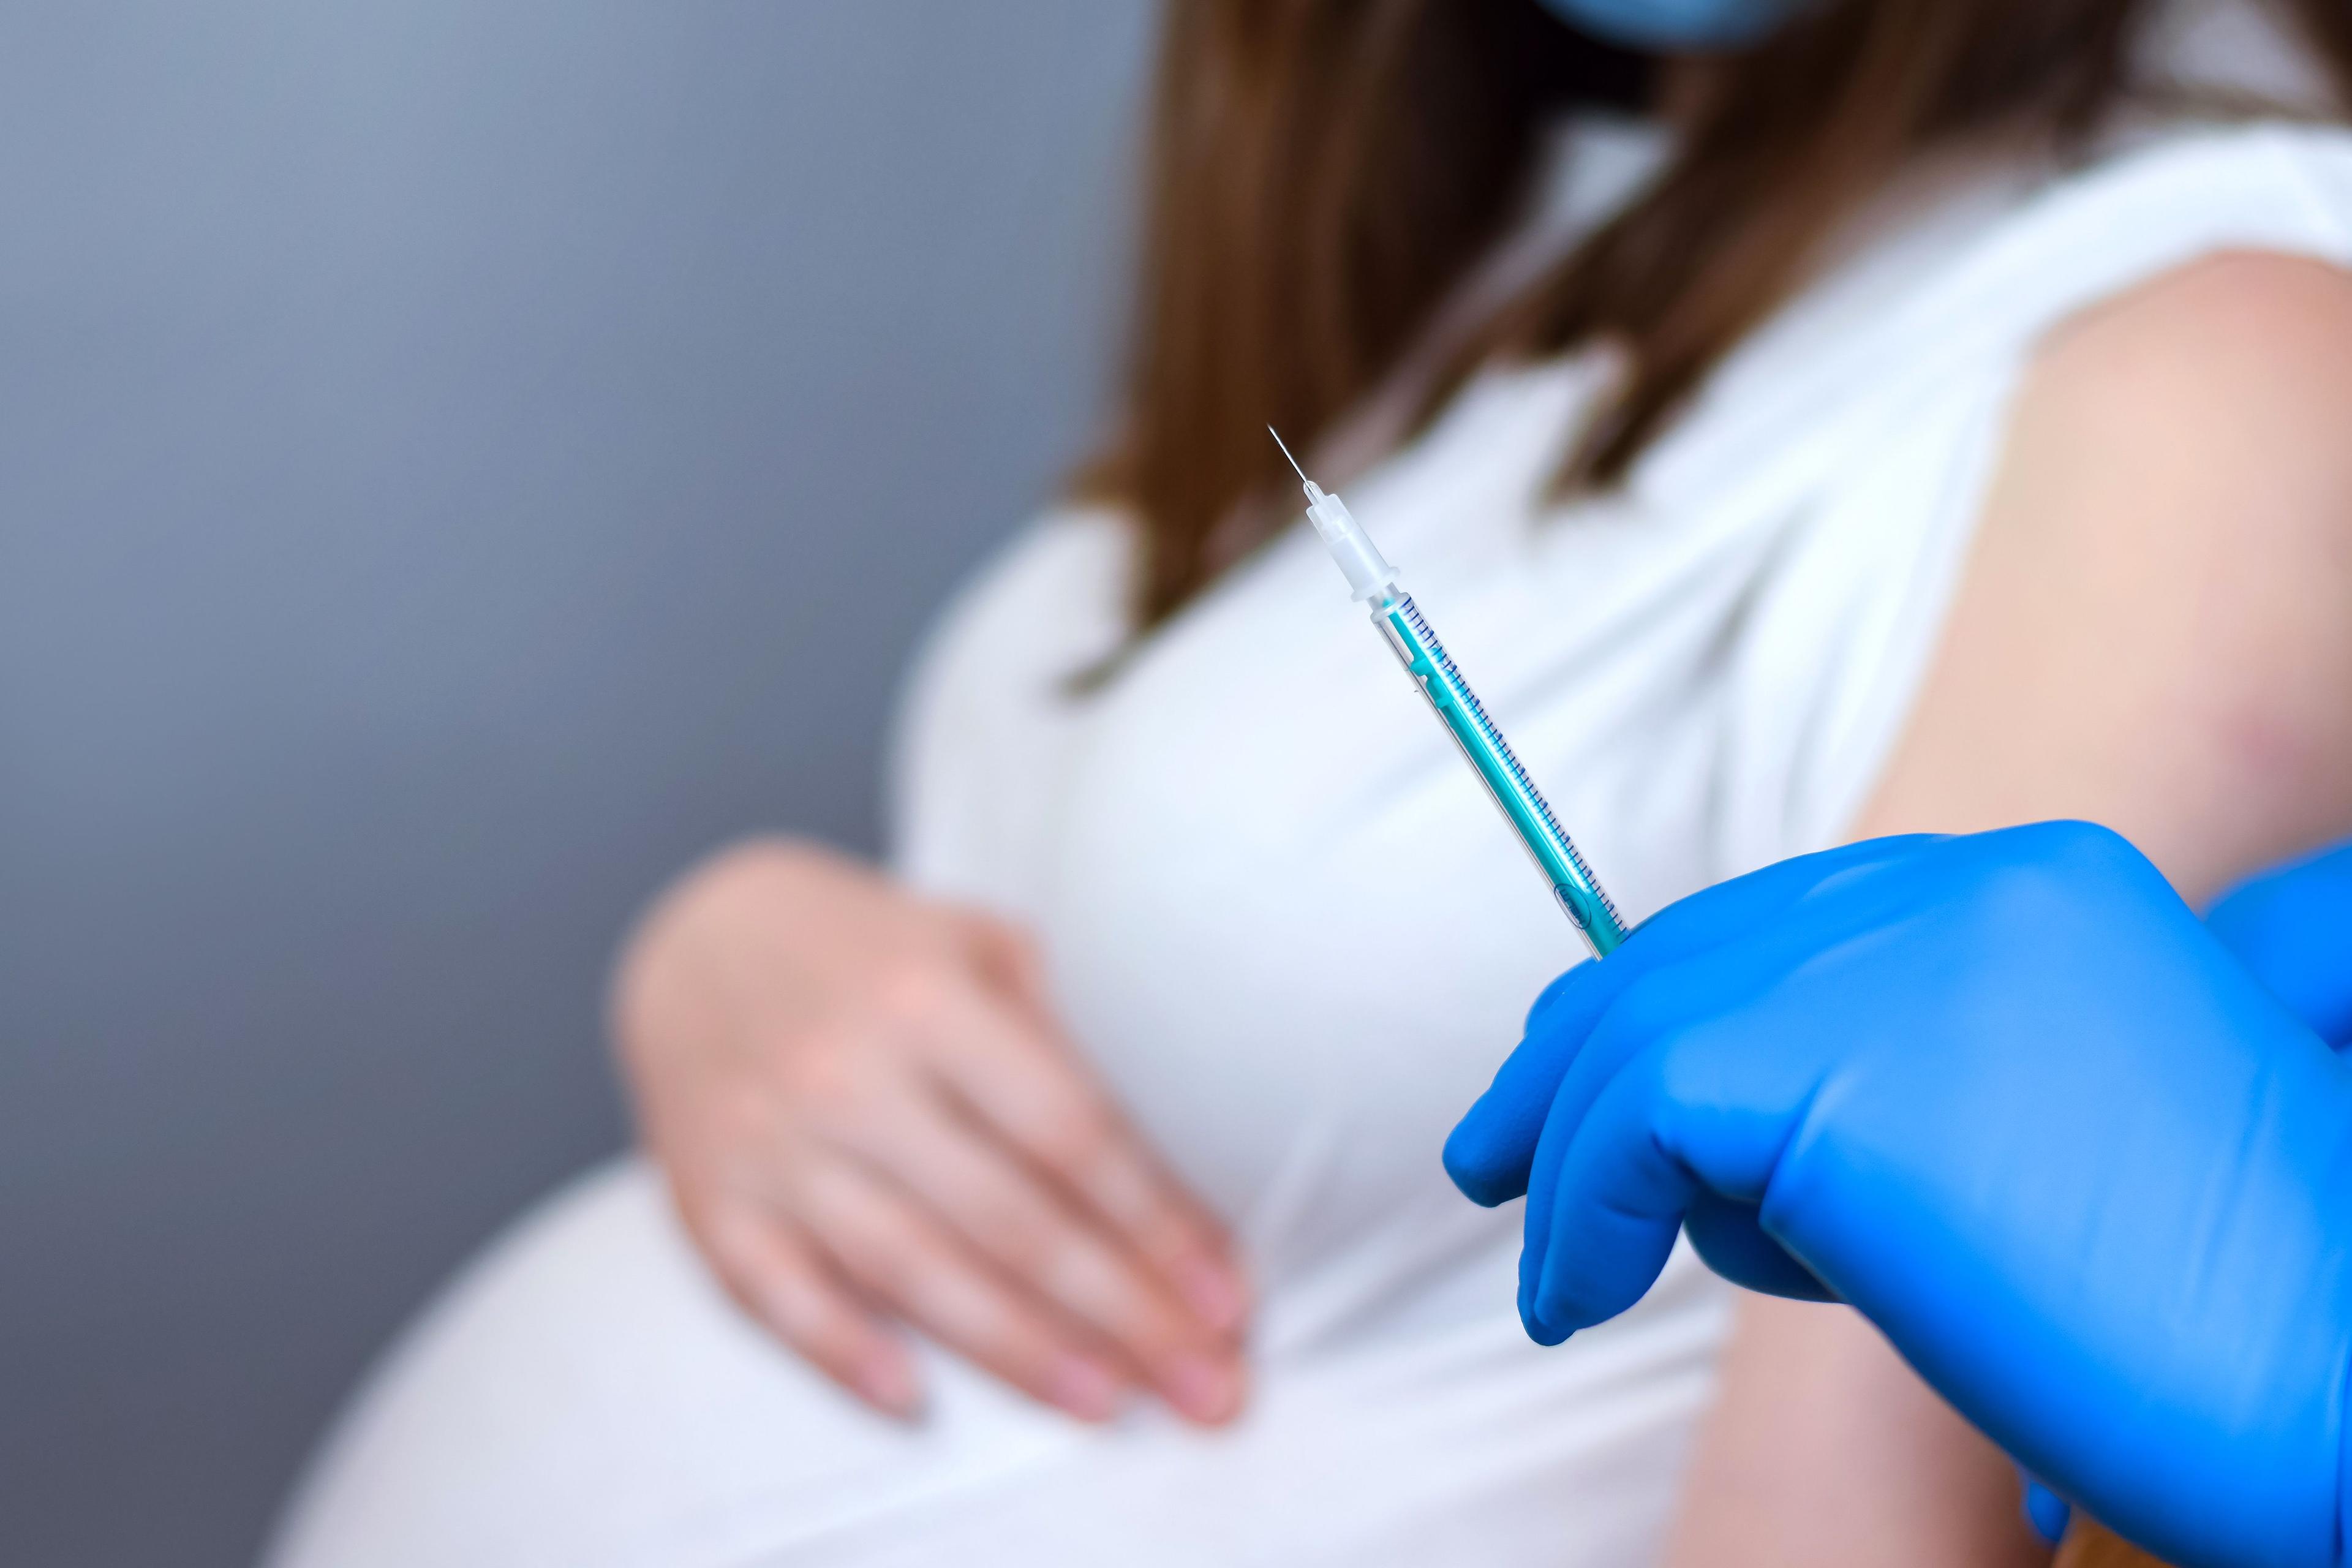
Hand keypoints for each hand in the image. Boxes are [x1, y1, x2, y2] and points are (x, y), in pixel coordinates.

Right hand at [613, 840, 1248, 1424]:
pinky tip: (916, 1403)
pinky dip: (844, 1352)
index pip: (1067, 1131)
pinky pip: (780, 1296)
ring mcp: (772, 1145)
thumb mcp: (980, 947)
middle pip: (1007, 1218)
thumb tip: (1183, 1158)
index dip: (1157, 1223)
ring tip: (1109, 1403)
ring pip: (909, 1270)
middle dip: (1120, 1312)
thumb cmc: (883, 953)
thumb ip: (1066, 1034)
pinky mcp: (712, 1203)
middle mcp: (846, 1074)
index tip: (1229, 1297)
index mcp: (927, 998)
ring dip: (1017, 1349)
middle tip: (1205, 1384)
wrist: (703, 939)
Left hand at [1444, 823, 2351, 1567]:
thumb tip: (1715, 1128)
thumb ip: (1897, 1086)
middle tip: (1501, 1159)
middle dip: (1581, 1058)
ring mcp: (1909, 963)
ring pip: (1649, 1030)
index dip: (1670, 995)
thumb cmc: (2210, 1315)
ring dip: (1574, 1161)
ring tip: (1555, 1272)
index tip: (1583, 1084)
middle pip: (1701, 951)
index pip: (1791, 918)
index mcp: (2035, 888)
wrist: (2344, 1387)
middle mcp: (1970, 890)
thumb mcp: (2041, 1143)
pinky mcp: (1845, 1067)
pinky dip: (1582, 1210)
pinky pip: (1637, 1113)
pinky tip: (1575, 1294)